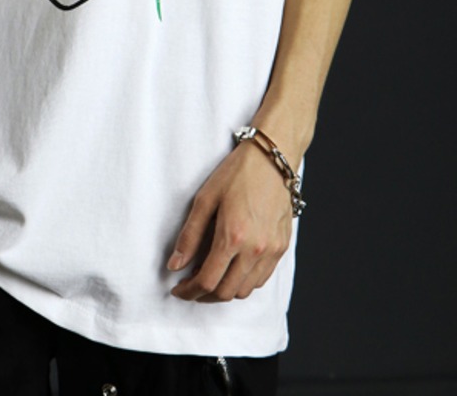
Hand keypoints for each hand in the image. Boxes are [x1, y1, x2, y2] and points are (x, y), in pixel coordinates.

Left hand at [166, 144, 294, 301]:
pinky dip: (244, 282)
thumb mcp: (205, 199)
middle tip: (190, 286)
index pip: (207, 280)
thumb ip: (189, 236)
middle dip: (203, 295)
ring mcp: (271, 251)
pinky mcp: (281, 248)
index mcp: (232, 236)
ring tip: (210, 277)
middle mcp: (254, 250)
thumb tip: (174, 265)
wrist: (272, 160)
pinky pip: (261, 279)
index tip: (178, 289)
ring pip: (245, 290)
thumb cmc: (237, 174)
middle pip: (226, 293)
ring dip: (224, 291)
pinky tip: (232, 269)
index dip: (188, 290)